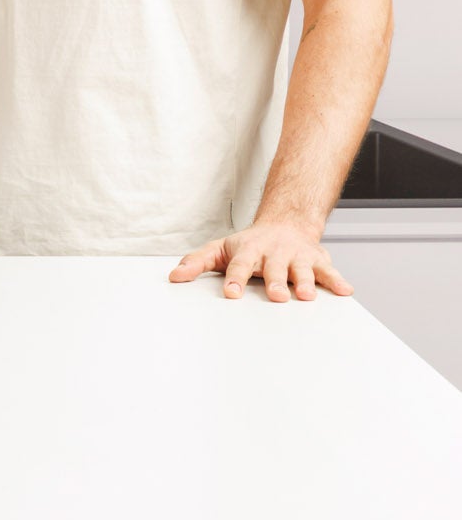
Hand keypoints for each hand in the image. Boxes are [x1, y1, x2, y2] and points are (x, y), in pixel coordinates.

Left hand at [169, 221, 353, 301]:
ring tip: (307, 295)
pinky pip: (329, 272)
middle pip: (274, 268)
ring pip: (302, 270)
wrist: (285, 223)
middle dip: (275, 282)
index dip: (235, 278)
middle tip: (276, 296)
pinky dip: (337, 280)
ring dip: (305, 281)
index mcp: (249, 251)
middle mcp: (274, 252)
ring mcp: (296, 256)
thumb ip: (197, 262)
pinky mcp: (317, 261)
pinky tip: (344, 291)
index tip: (231, 293)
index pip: (239, 265)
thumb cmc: (250, 244)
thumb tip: (174, 277)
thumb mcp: (221, 249)